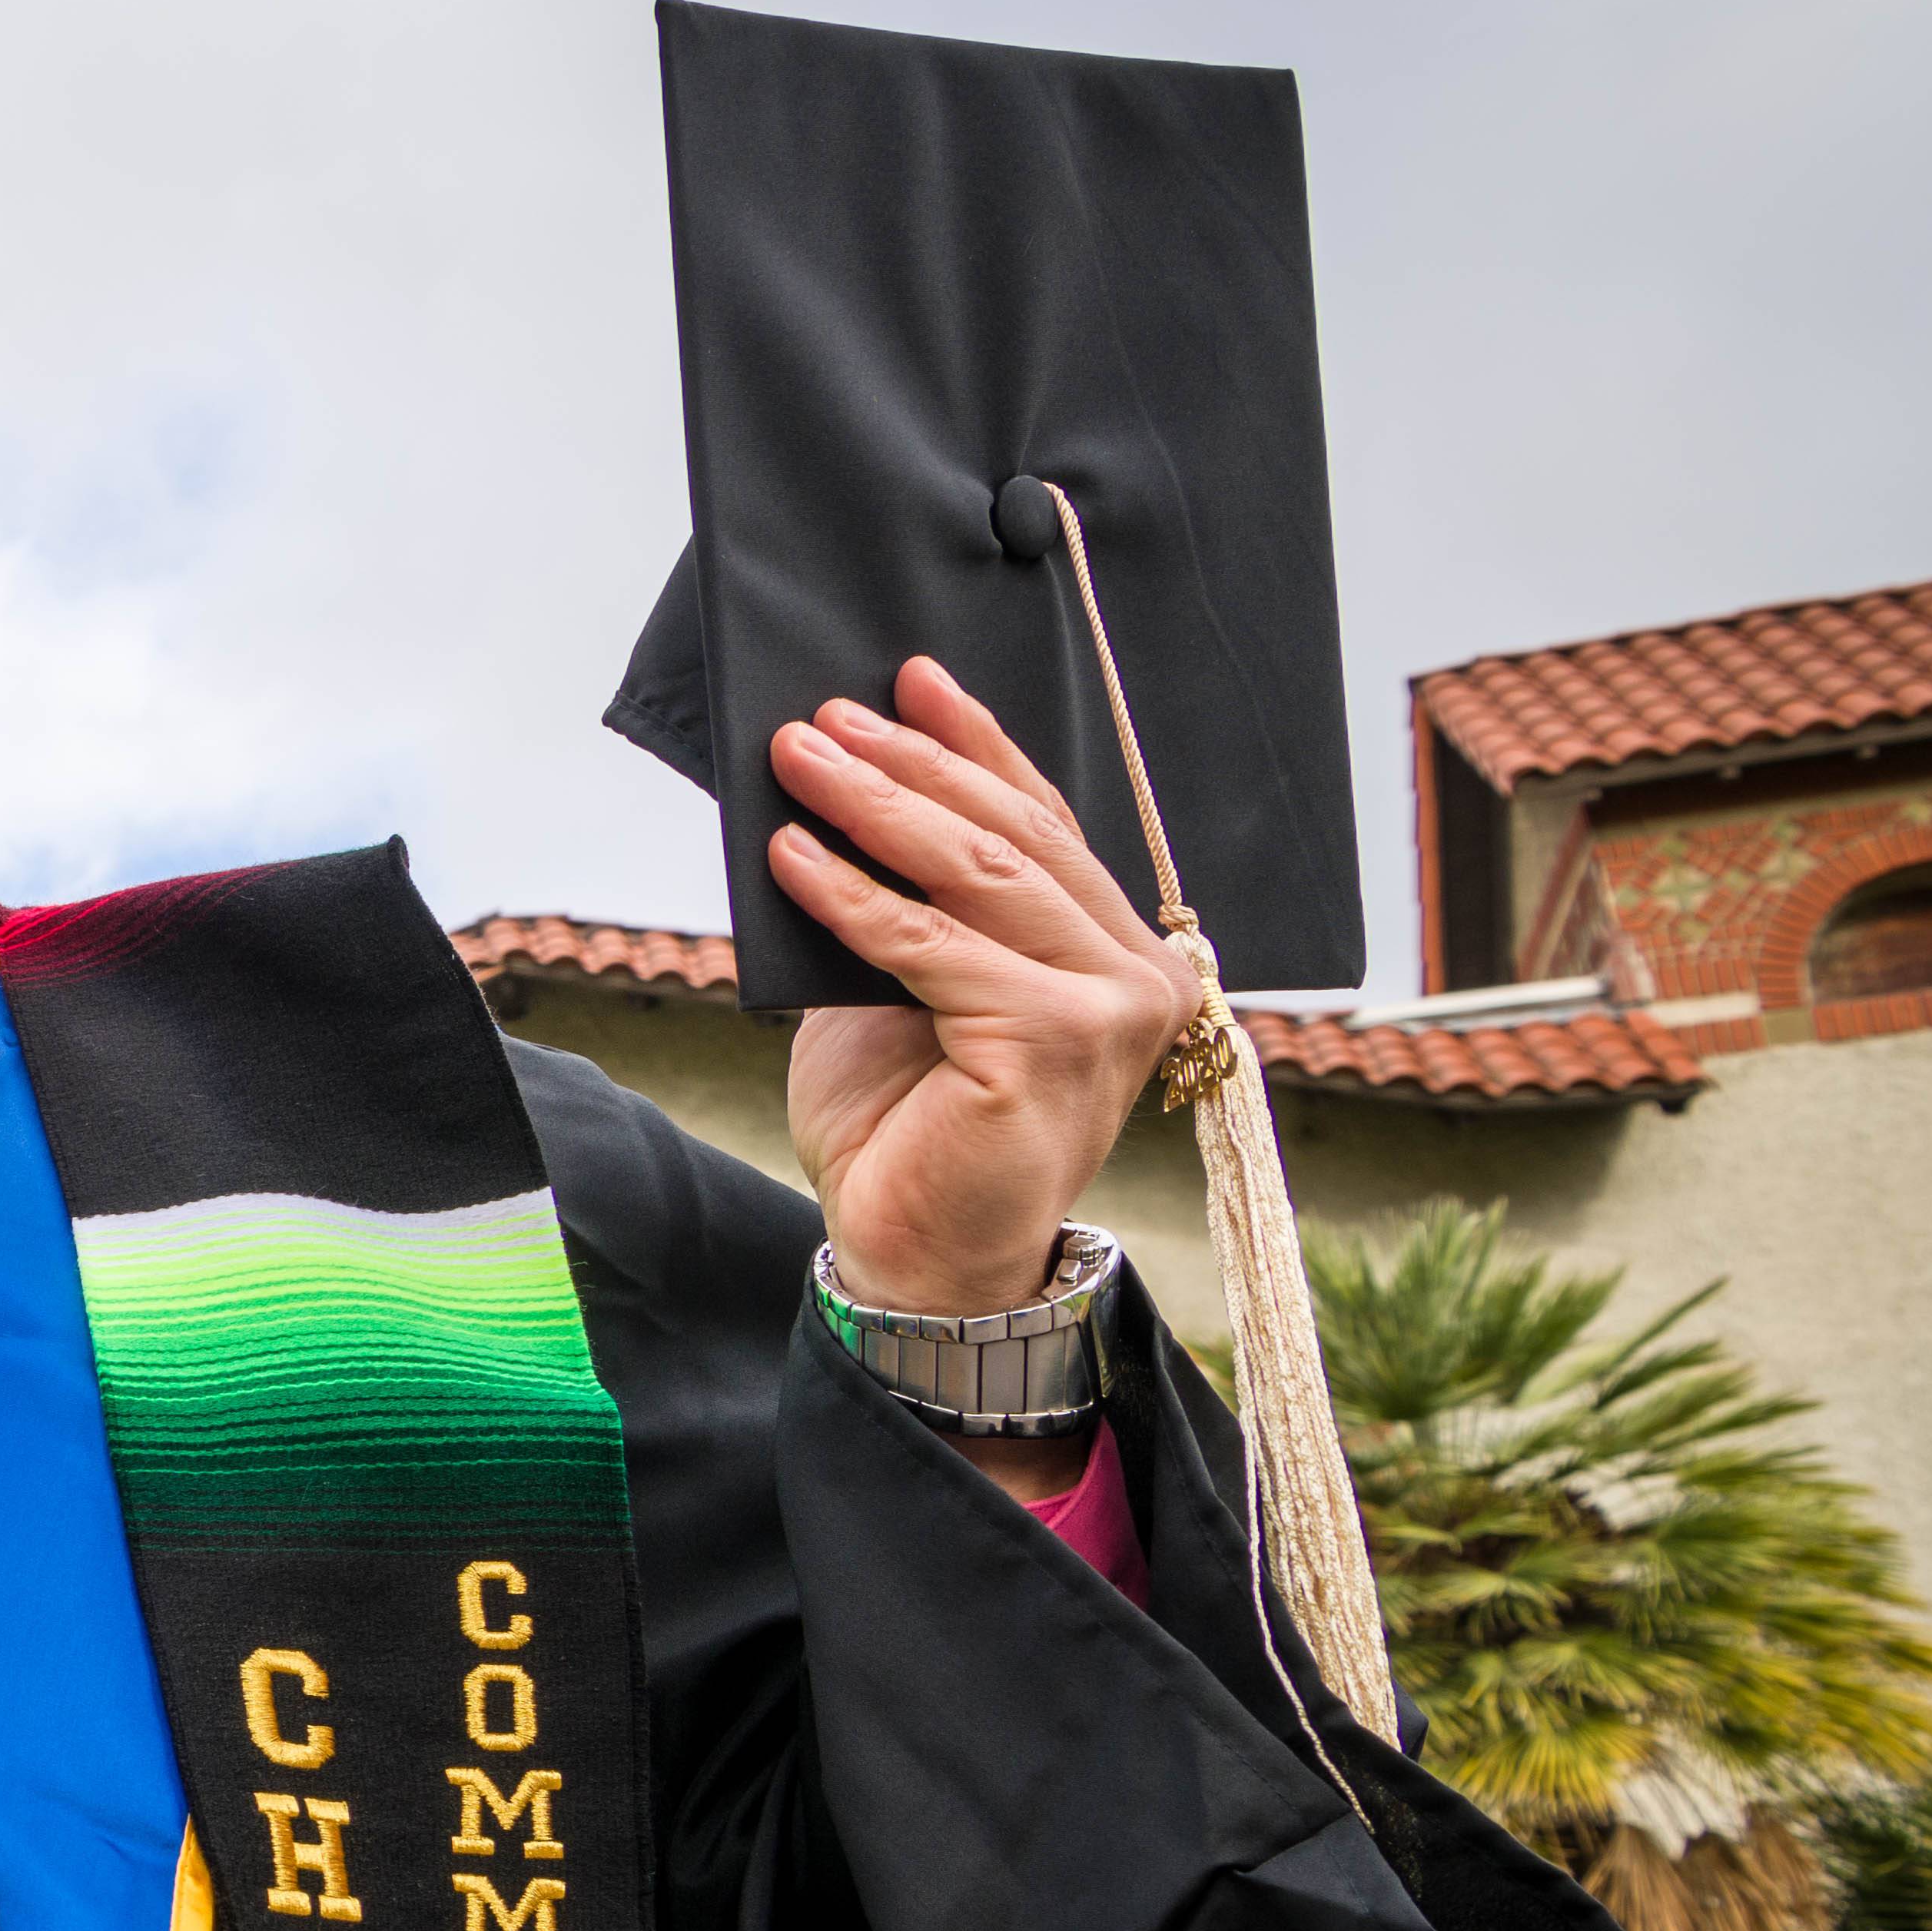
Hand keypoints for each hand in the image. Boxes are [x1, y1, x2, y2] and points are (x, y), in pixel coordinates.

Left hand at [765, 659, 1192, 1321]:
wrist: (912, 1251)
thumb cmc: (911, 1130)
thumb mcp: (902, 993)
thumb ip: (906, 910)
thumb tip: (839, 802)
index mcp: (1117, 957)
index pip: (1043, 827)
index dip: (976, 746)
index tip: (911, 679)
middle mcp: (1140, 976)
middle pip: (1013, 838)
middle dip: (911, 764)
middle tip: (827, 716)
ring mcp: (1109, 1008)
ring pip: (979, 875)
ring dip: (876, 806)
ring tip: (800, 757)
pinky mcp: (1052, 1040)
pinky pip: (931, 946)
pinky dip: (851, 896)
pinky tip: (792, 855)